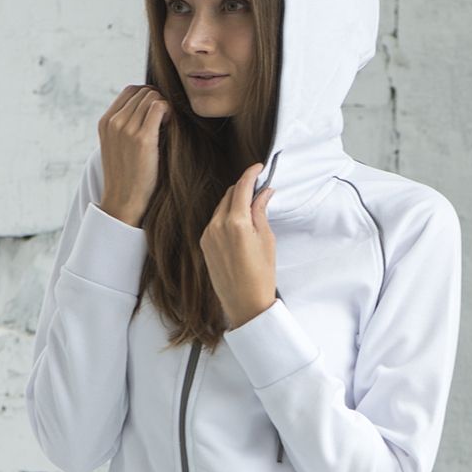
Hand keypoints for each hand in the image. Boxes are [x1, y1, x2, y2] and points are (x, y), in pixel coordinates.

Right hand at [97, 84, 170, 222]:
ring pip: (152, 97)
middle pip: (143, 92)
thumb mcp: (117, 146)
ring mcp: (126, 129)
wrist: (123, 201)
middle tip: (165, 121)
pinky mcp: (142, 139)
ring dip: (164, 107)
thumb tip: (150, 108)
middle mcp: (113, 122)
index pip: (130, 91)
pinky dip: (169, 111)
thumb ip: (126, 126)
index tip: (156, 114)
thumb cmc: (127, 175)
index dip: (148, 97)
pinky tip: (170, 126)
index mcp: (105, 122)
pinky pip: (159, 107)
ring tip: (167, 125)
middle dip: (158, 102)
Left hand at [200, 163, 276, 329]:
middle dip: (244, 187)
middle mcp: (217, 225)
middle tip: (259, 186)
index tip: (259, 167)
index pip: (242, 187)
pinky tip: (239, 222)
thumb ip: (261, 211)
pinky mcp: (204, 244)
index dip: (251, 173)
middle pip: (230, 194)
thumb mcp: (267, 239)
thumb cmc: (261, 276)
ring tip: (251, 205)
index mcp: (236, 223)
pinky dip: (227, 215)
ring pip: (221, 207)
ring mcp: (208, 235)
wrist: (245, 304)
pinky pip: (215, 221)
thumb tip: (264, 192)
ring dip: (235, 201)